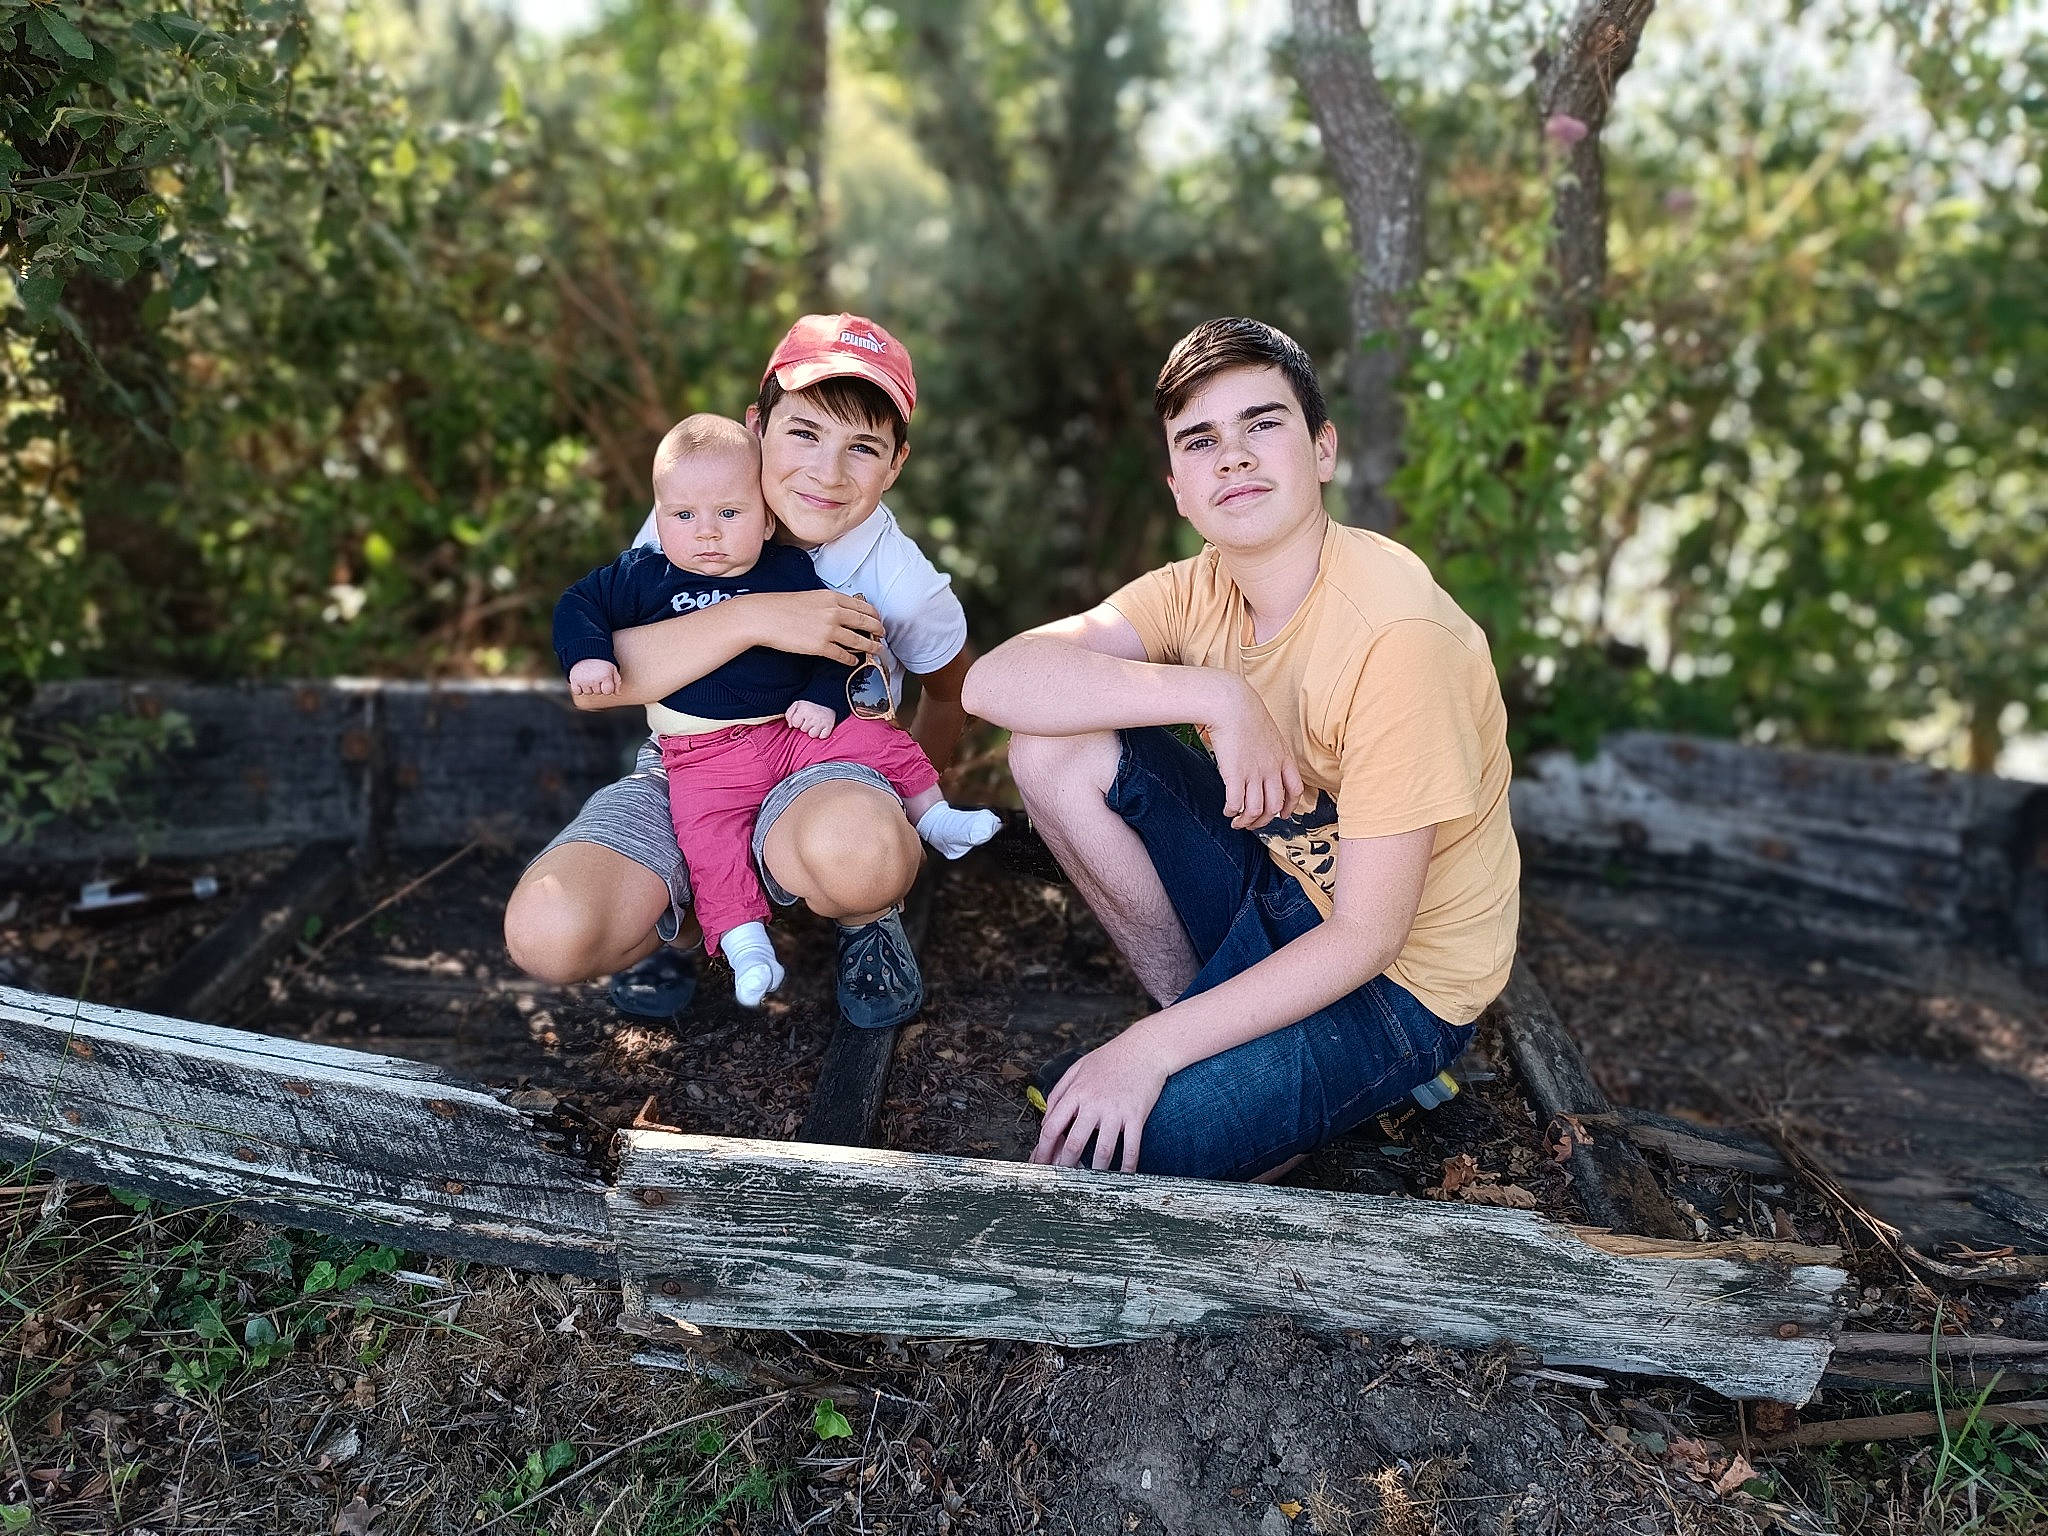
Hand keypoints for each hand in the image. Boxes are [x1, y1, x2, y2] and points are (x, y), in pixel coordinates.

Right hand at [568, 658, 620, 696]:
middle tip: (596, 675)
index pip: (608, 692)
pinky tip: (582, 680)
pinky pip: (577, 692)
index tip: (605, 681)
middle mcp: (594, 679)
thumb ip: (616, 681)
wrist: (585, 650)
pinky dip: (579, 688)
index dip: (607, 688)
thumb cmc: (601, 661)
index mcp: (605, 676)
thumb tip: (617, 693)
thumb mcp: (612, 668)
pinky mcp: (574, 680)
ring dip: (589, 687)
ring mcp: (583, 680)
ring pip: (588, 693)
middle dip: (598, 686)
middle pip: (598, 693)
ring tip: (589, 676)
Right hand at [752, 590, 885, 667]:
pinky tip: (854, 661)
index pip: (863, 606)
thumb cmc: (783, 606)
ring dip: (871, 647)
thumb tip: (844, 614)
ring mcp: (828, 630)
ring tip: (877, 651)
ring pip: (859, 641)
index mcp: (832, 598)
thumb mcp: (811, 597)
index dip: (874, 616)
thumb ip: (830, 604)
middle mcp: (834, 612)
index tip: (878, 621)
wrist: (764, 617)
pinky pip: (843, 655)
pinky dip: (851, 659)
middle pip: (866, 623)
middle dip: (878, 631)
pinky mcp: (820, 647)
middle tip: (883, 636)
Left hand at [784, 700, 835, 738]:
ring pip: (813, 735)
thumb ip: (789, 715)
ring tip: (815, 724)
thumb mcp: (796, 705)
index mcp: (803, 710)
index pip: (795, 724)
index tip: (802, 718)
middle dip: (805, 726)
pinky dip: (822, 734)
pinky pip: (823, 736)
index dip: (798, 722)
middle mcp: (812, 716)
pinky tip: (821, 727)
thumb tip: (790, 726)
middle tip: (810, 719)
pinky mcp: (829, 725)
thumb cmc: (809, 703)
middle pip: (804, 730)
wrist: (827, 698)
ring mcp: (821, 721)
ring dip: (813, 731)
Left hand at [1031, 1024, 1173, 1173]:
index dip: (1043, 1150)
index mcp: (1076, 1092)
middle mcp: (1094, 1103)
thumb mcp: (1077, 1069)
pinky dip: (1127, 1166)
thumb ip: (1059, 1093)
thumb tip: (1045, 1119)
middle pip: (1073, 1143)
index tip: (1040, 1163)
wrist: (1144, 1048)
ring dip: (1095, 1171)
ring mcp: (1116, 1111)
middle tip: (1062, 1179)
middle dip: (1065, 1166)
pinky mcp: (1136, 1115)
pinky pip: (1131, 1148)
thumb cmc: (1110, 1058)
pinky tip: (1124, 1175)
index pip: (1052, 1127)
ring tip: (1090, 1181)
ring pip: (1102, 1150)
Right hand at [1204, 675, 1303, 829]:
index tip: (1283, 814)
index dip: (1290, 807)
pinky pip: (1236, 803)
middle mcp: (1271, 769)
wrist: (1232, 704)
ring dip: (1246, 821)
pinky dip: (1232, 812)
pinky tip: (1228, 811)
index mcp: (1283, 758)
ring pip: (1255, 810)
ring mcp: (1254, 773)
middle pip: (1274, 806)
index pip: (1295, 790)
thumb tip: (1264, 762)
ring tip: (1237, 822)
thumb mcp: (1270, 733)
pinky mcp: (1234, 774)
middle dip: (1264, 821)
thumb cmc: (1246, 713)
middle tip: (1254, 823)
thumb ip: (1271, 751)